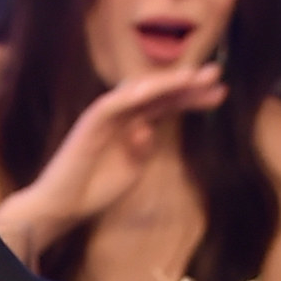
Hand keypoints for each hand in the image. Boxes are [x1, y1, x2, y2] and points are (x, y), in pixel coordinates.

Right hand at [0, 58, 224, 269]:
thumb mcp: (131, 171)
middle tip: (215, 73)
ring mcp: (105, 117)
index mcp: (133, 126)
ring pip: (138, 92)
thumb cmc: (92, 191)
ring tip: (191, 77)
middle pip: (158, 94)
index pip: (167, 105)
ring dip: (164, 84)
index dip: (193, 98)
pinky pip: (112, 104)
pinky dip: (130, 96)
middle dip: (187, 84)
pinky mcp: (88, 124)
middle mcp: (121, 116)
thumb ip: (143, 150)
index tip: (220, 93)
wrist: (60, 207)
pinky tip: (152, 90)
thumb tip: (148, 129)